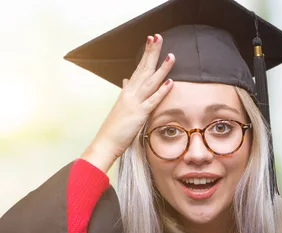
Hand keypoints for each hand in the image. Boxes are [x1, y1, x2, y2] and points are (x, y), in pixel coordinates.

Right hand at [82, 34, 174, 172]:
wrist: (105, 142)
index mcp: (127, 91)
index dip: (146, 54)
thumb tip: (127, 80)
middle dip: (152, 53)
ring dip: (162, 68)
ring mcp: (135, 103)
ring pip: (150, 82)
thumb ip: (126, 92)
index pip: (138, 68)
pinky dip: (162, 91)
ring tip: (172, 56)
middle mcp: (130, 93)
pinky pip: (152, 101)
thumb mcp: (121, 106)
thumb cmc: (115, 127)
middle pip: (143, 69)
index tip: (152, 40)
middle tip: (159, 37)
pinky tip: (171, 82)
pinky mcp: (139, 114)